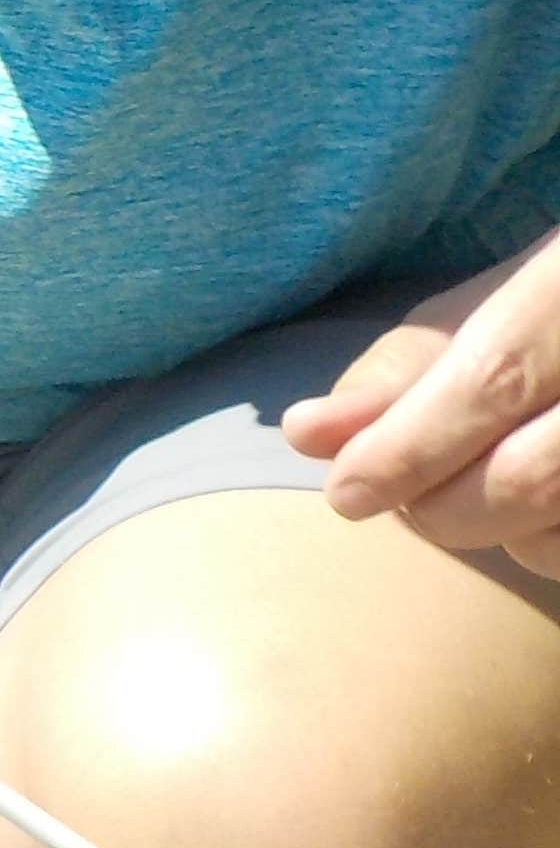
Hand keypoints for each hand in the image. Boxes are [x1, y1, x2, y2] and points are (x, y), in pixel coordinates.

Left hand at [282, 230, 559, 577]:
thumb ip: (410, 364)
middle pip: (531, 475)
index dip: (409, 447)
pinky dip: (550, 550)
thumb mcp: (505, 297)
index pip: (492, 380)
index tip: (345, 491)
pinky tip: (537, 515)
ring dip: (501, 534)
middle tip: (391, 494)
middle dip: (441, 505)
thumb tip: (310, 434)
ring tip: (471, 487)